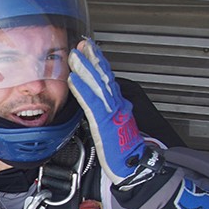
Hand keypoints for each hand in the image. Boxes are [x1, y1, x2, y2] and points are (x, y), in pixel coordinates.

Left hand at [68, 39, 146, 183]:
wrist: (134, 164)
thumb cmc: (124, 149)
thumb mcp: (116, 124)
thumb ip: (107, 110)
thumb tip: (96, 101)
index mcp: (119, 104)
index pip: (107, 78)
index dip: (99, 61)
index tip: (89, 48)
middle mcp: (117, 104)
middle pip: (104, 77)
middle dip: (93, 58)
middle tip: (83, 44)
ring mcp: (112, 112)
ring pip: (98, 85)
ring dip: (85, 68)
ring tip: (75, 56)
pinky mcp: (105, 123)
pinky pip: (92, 103)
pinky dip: (83, 89)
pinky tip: (74, 80)